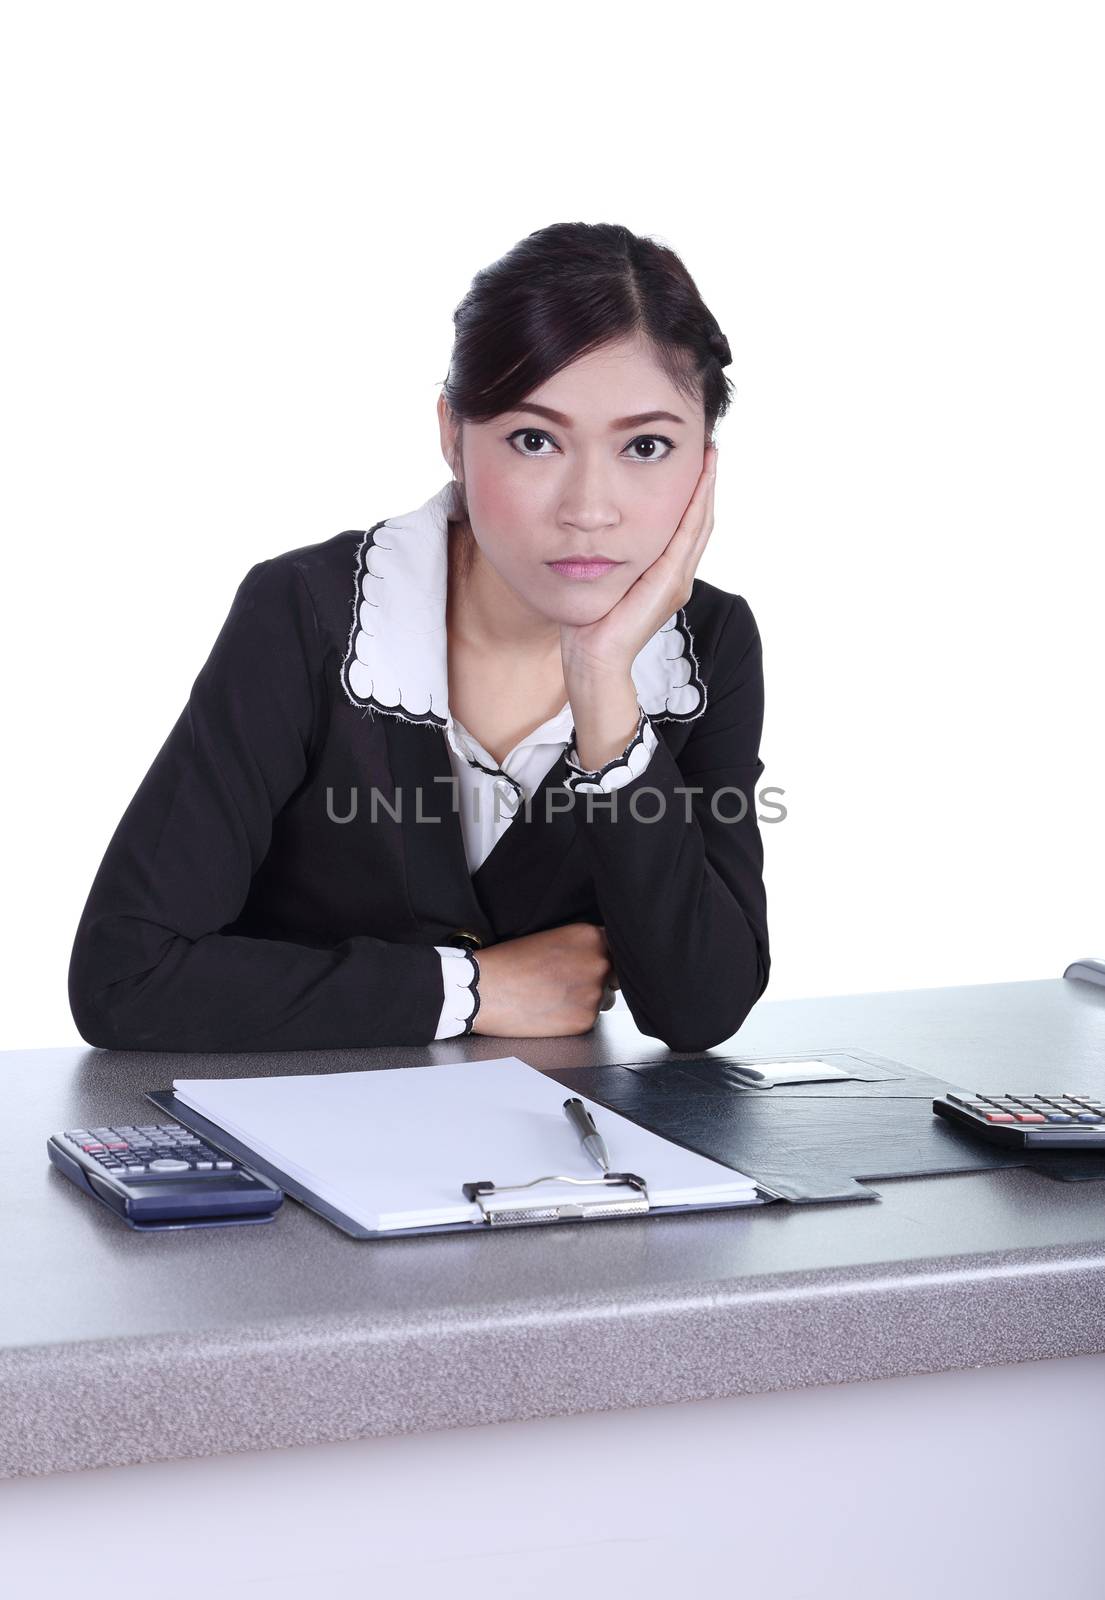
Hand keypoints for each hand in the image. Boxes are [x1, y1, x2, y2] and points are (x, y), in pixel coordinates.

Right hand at [471, 923, 619, 1038]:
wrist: (483, 989)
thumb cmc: (508, 962)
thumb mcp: (551, 937)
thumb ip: (582, 945)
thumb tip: (602, 957)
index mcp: (590, 936)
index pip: (618, 947)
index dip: (606, 956)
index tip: (594, 963)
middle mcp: (598, 962)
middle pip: (615, 974)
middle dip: (599, 979)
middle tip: (568, 982)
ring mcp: (594, 992)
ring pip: (604, 998)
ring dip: (588, 999)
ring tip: (555, 997)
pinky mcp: (584, 1020)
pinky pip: (590, 1019)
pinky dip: (574, 1018)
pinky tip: (551, 1011)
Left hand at [559, 441, 718, 686]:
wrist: (594, 658)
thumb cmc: (592, 624)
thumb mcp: (605, 580)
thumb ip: (612, 559)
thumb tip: (596, 533)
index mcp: (665, 576)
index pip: (686, 527)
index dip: (693, 494)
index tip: (694, 461)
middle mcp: (678, 576)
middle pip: (700, 520)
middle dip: (705, 483)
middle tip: (709, 447)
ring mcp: (678, 579)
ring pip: (699, 523)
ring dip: (706, 488)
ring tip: (709, 456)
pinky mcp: (670, 581)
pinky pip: (687, 535)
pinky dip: (696, 506)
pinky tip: (699, 482)